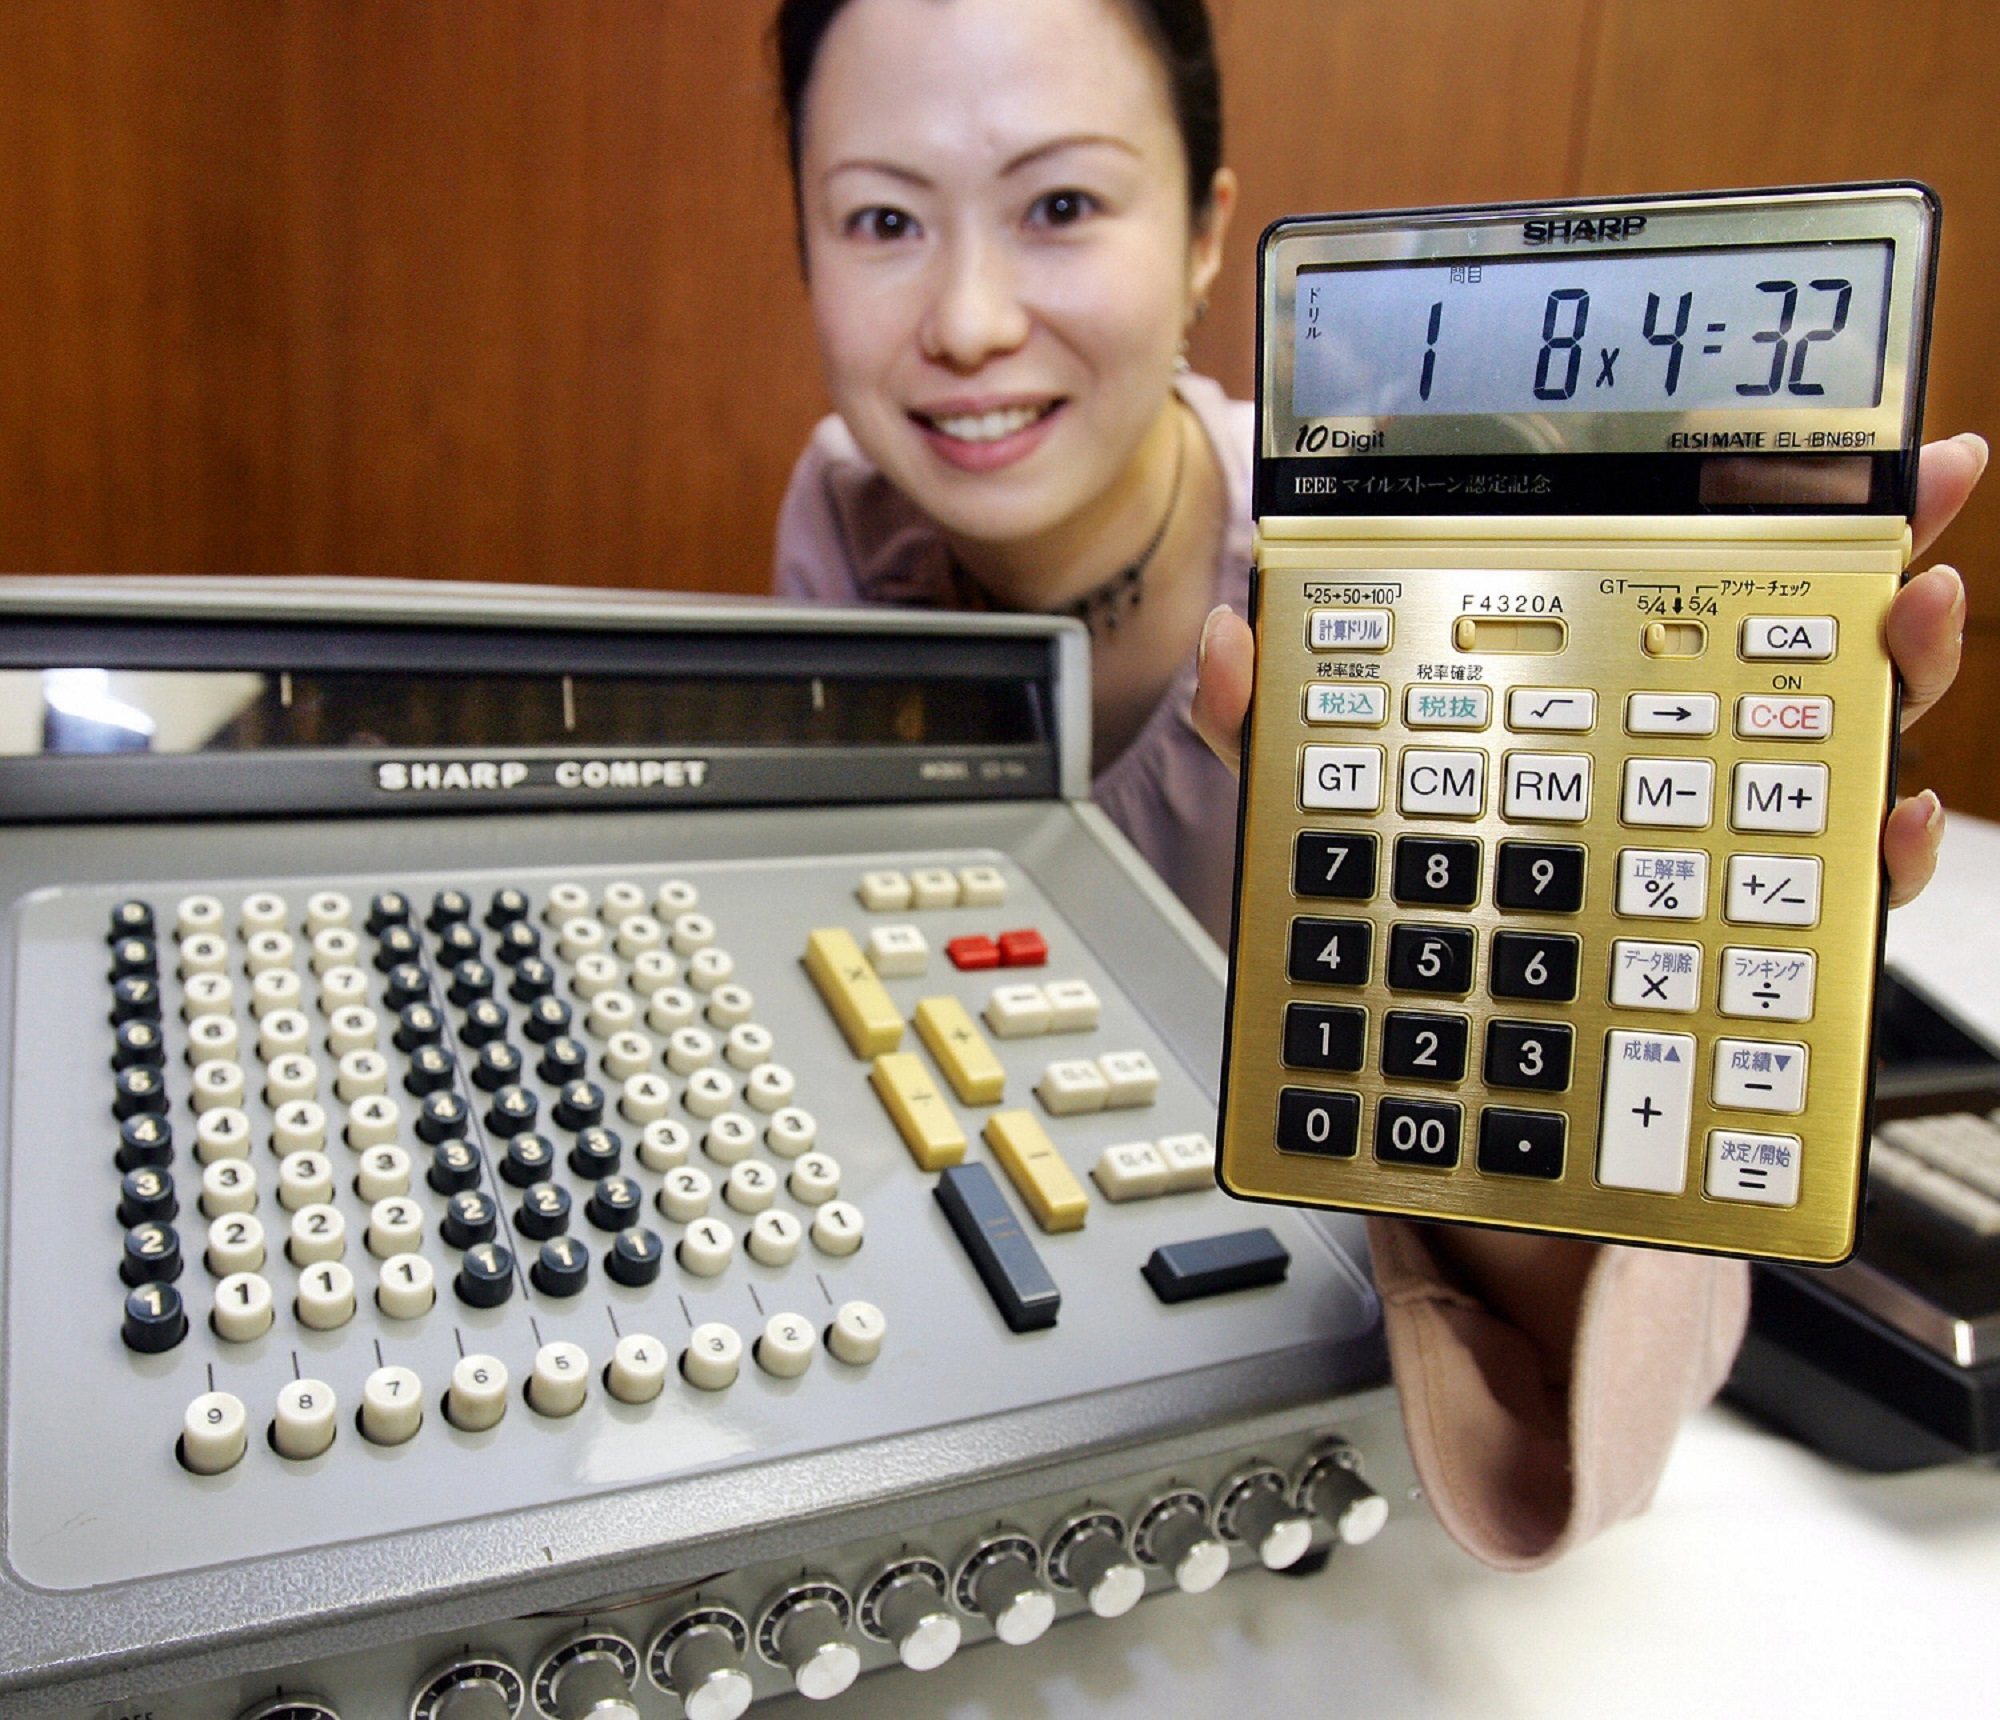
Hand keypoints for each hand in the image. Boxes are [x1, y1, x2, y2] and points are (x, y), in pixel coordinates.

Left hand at [1194, 433, 1986, 908]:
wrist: (1395, 1041)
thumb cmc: (1373, 898)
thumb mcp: (1310, 798)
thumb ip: (1273, 720)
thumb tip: (1232, 639)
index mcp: (1566, 692)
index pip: (1671, 578)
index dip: (1763, 502)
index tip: (1842, 440)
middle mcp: (1653, 752)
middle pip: (1783, 645)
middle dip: (1864, 566)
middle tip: (1911, 508)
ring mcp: (1698, 842)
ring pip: (1825, 751)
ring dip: (1889, 678)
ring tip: (1910, 626)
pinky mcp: (1723, 945)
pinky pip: (1817, 901)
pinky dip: (1871, 859)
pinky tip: (1888, 819)